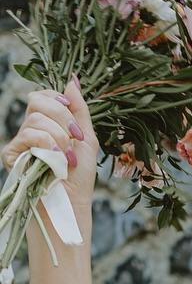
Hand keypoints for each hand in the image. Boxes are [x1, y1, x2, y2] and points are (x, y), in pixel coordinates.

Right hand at [2, 81, 98, 209]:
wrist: (72, 203)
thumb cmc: (80, 176)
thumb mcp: (86, 139)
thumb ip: (80, 110)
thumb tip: (72, 80)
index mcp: (47, 123)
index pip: (44, 95)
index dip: (58, 100)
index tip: (74, 117)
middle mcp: (31, 128)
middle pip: (37, 100)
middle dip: (61, 116)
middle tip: (75, 138)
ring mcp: (20, 141)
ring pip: (36, 119)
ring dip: (58, 137)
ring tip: (68, 158)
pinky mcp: (12, 154)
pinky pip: (27, 135)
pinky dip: (46, 144)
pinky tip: (56, 160)